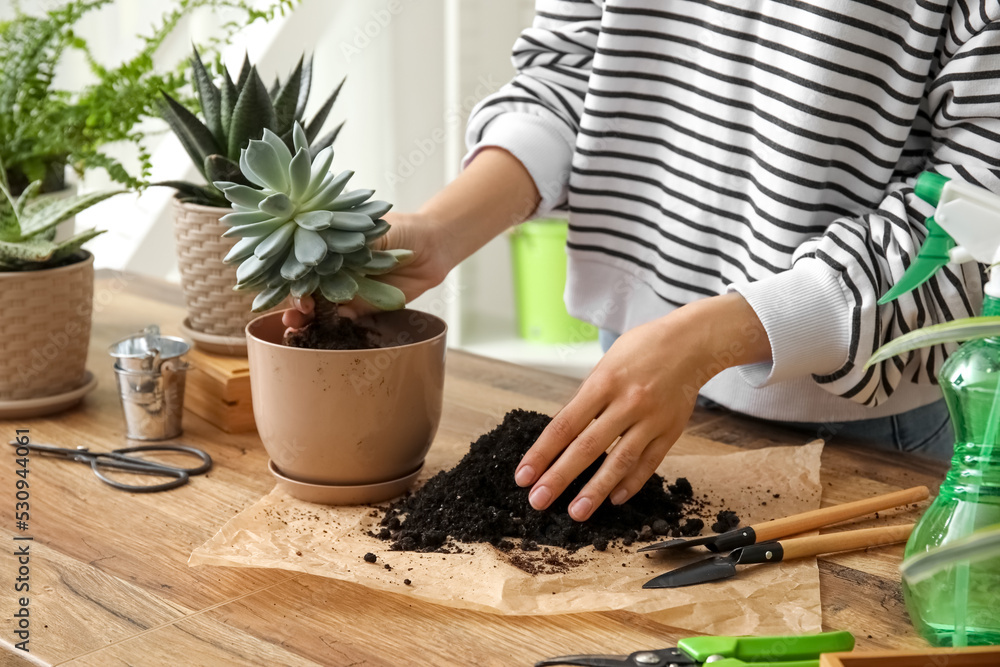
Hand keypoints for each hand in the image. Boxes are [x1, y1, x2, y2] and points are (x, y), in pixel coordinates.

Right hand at [281, 210, 452, 328]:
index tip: (287, 282)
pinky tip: (320, 327)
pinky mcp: (362, 306)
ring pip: (319, 305)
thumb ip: (349, 244)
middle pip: (305, 285)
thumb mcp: (371, 230)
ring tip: (294, 325)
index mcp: (330, 244)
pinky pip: (343, 317)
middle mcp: (333, 268)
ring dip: (305, 317)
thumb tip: (321, 255)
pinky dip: (330, 323)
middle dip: (293, 300)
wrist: (433, 247)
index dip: (291, 272)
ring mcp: (346, 288)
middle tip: (289, 312)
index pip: (302, 259)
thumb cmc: (401, 229)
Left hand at [514, 293, 770, 520]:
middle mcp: (627, 402)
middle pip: (587, 447)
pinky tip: (614, 498)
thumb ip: (588, 398)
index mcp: (604, 383)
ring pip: (619, 462)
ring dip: (595, 490)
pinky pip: (648, 463)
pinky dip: (630, 483)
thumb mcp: (606, 364)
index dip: (542, 453)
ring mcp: (651, 419)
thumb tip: (564, 434)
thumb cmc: (642, 348)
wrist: (692, 342)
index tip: (524, 475)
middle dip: (560, 477)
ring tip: (576, 512)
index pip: (565, 425)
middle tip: (538, 500)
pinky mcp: (671, 431)